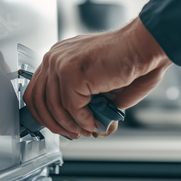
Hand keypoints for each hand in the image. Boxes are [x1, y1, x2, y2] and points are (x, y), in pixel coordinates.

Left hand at [24, 18, 171, 138]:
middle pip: (38, 100)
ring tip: (87, 130)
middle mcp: (55, 57)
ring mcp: (61, 64)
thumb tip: (86, 125)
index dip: (46, 114)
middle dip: (55, 123)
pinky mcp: (71, 74)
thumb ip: (86, 102)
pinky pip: (72, 108)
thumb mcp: (99, 83)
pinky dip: (84, 120)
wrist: (143, 46)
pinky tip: (94, 121)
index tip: (61, 126)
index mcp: (58, 56)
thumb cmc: (128, 58)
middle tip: (73, 134)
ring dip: (72, 125)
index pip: (37, 89)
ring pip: (55, 107)